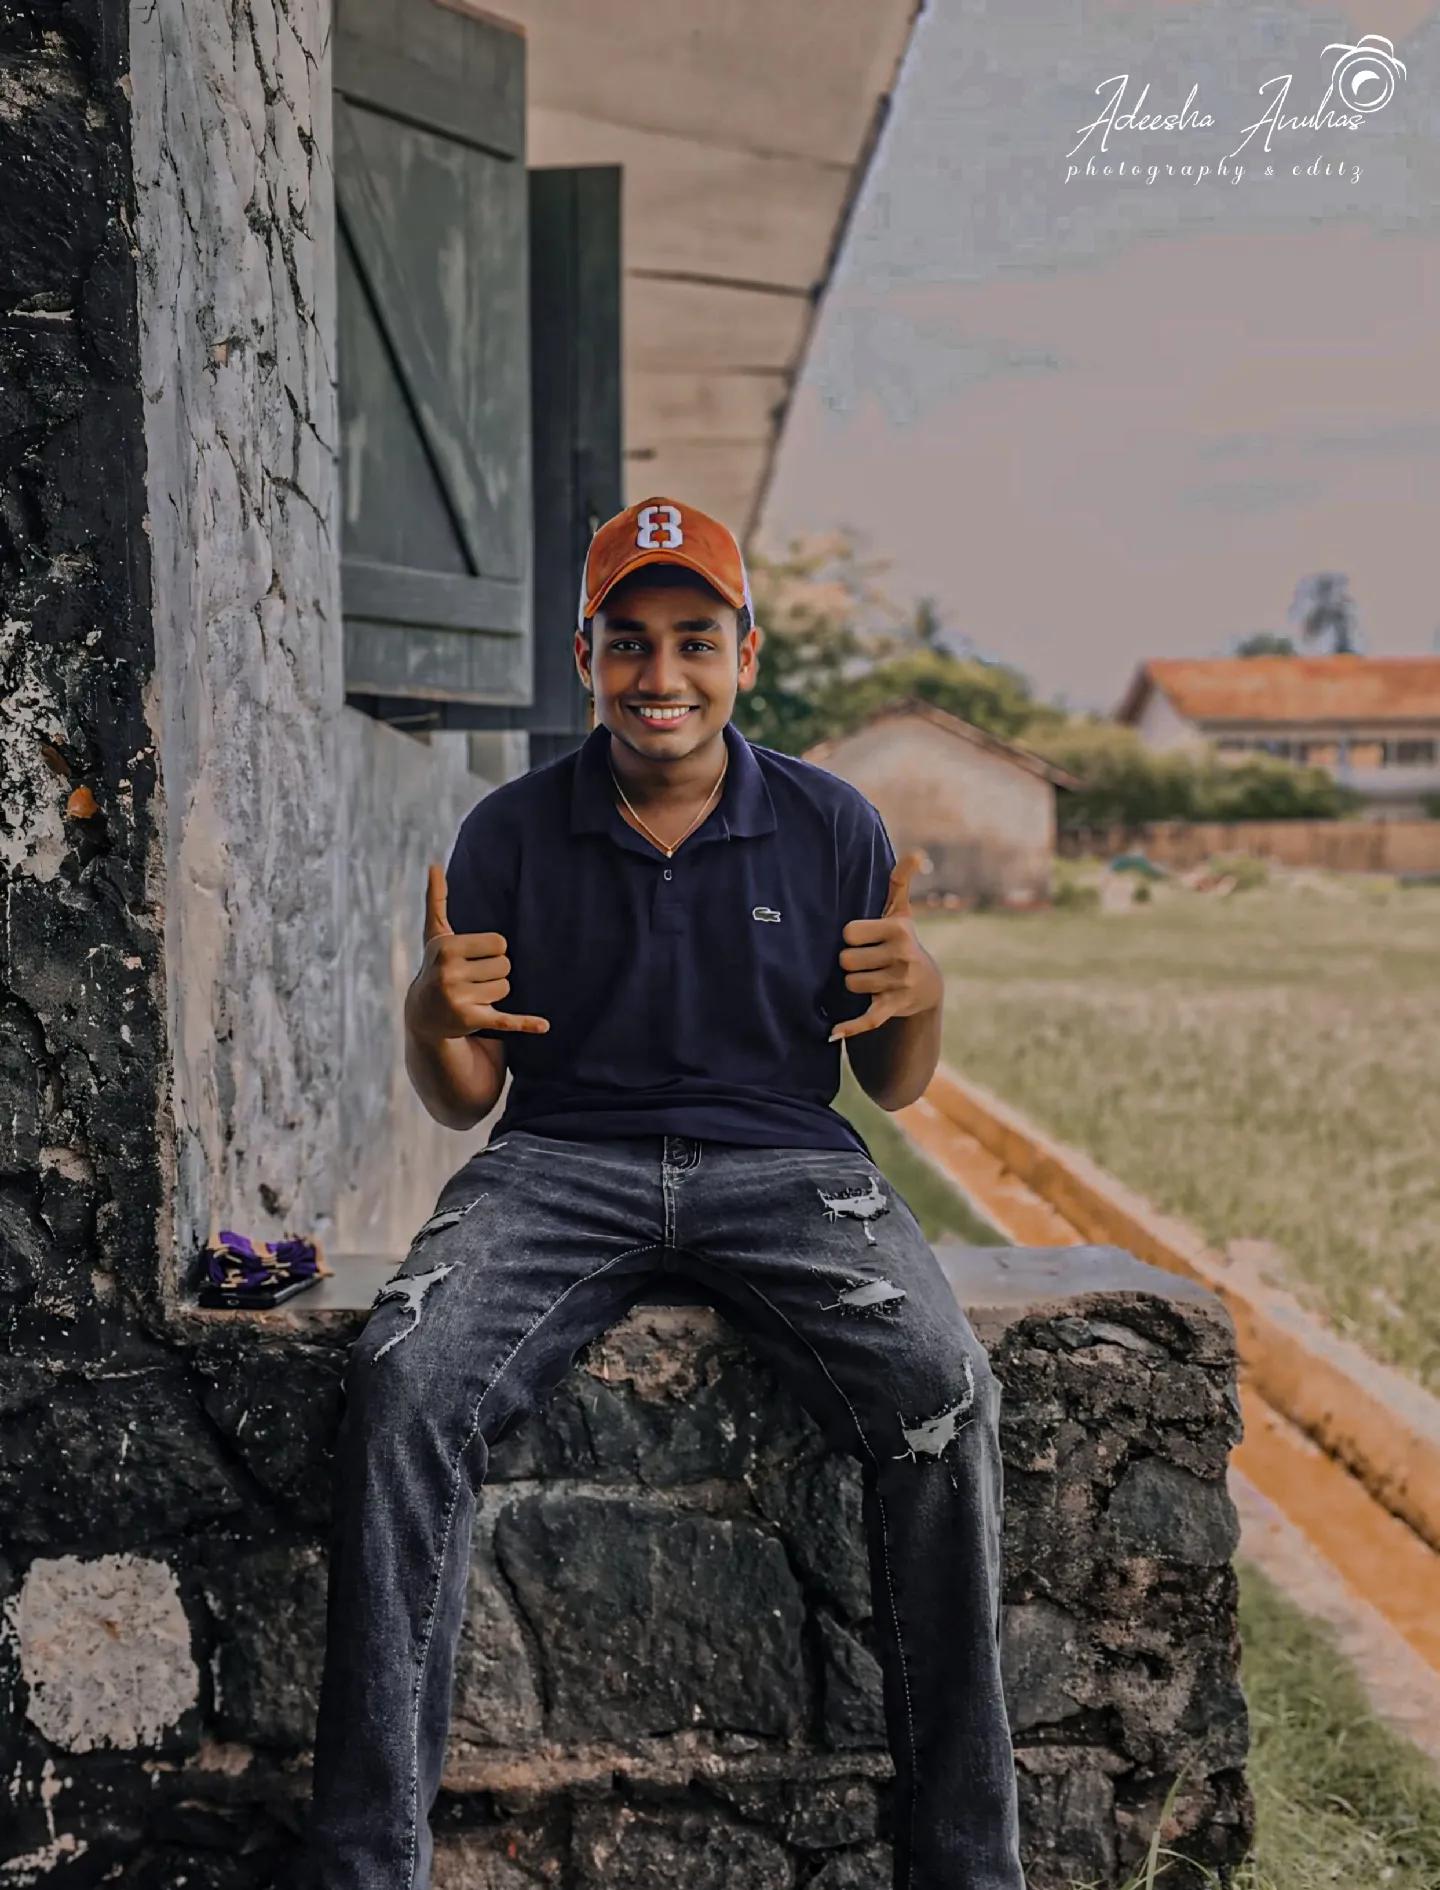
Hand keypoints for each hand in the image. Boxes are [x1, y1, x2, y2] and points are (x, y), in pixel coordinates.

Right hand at [406, 863, 550, 1043]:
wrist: (424, 1015)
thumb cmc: (436, 966)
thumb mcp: (436, 935)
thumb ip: (437, 900)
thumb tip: (434, 865)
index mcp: (447, 948)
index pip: (499, 944)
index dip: (491, 951)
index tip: (472, 959)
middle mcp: (450, 973)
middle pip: (504, 966)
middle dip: (494, 972)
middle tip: (472, 979)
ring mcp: (459, 998)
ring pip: (506, 988)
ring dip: (495, 993)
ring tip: (472, 995)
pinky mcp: (471, 1020)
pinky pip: (506, 1020)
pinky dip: (525, 1023)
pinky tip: (544, 1026)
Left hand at [828, 850, 942, 1043]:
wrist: (927, 985)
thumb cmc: (902, 941)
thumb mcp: (902, 913)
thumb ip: (900, 882)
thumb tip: (917, 853)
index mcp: (898, 931)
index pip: (849, 934)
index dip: (852, 937)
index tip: (866, 939)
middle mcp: (901, 957)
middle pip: (846, 960)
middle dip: (852, 962)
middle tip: (868, 961)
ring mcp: (898, 984)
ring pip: (851, 983)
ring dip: (855, 982)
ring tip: (872, 977)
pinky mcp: (892, 1007)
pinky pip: (867, 1017)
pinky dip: (851, 1026)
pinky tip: (833, 1031)